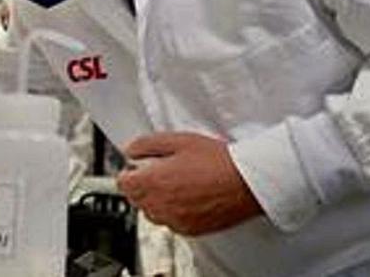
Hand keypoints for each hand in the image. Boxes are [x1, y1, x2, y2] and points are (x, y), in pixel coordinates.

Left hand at [116, 132, 261, 235]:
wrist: (247, 182)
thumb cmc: (217, 161)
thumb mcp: (178, 140)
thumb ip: (147, 144)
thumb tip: (131, 150)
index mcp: (152, 182)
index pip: (123, 183)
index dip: (130, 172)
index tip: (139, 167)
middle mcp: (160, 205)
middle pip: (136, 199)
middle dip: (143, 185)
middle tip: (161, 172)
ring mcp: (174, 220)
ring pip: (152, 213)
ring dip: (157, 200)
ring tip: (178, 184)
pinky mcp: (189, 230)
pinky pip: (171, 222)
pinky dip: (174, 212)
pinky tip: (189, 198)